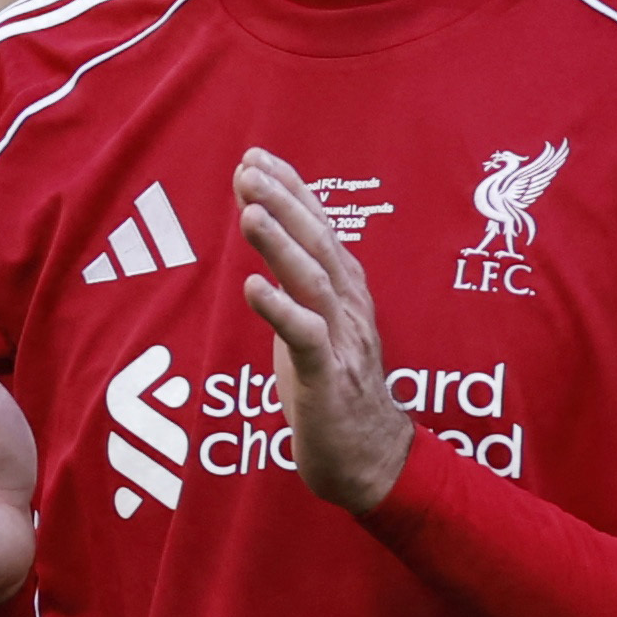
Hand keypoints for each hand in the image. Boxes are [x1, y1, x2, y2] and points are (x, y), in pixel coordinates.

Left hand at [235, 150, 410, 511]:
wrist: (367, 458)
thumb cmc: (333, 389)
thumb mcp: (312, 326)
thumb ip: (297, 285)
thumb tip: (267, 243)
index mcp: (345, 292)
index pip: (319, 229)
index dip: (292, 191)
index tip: (258, 158)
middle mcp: (348, 307)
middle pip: (318, 244)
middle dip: (284, 202)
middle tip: (249, 169)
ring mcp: (342, 342)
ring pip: (312, 282)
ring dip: (280, 244)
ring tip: (249, 213)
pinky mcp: (327, 379)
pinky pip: (304, 339)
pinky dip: (280, 310)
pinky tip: (253, 287)